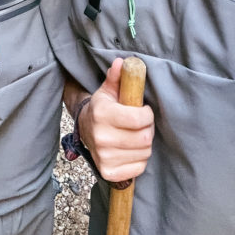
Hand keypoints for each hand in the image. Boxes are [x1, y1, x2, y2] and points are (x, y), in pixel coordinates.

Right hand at [79, 59, 153, 181]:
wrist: (86, 130)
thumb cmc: (103, 109)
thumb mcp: (108, 90)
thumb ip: (117, 77)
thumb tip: (121, 62)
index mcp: (101, 113)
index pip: (139, 119)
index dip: (147, 114)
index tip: (144, 111)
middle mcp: (100, 137)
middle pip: (144, 138)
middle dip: (148, 129)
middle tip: (141, 125)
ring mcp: (103, 156)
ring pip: (144, 153)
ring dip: (145, 144)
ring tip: (135, 136)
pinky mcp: (108, 172)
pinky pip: (139, 168)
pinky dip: (139, 160)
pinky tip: (130, 150)